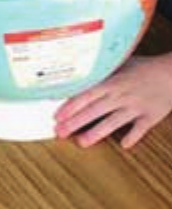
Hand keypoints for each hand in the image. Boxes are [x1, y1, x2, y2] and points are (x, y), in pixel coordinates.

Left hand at [54, 54, 171, 148]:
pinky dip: (132, 137)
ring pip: (113, 122)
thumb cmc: (144, 67)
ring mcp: (136, 107)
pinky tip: (123, 145)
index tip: (57, 117)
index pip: (86, 95)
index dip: (70, 106)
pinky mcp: (151, 116)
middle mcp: (121, 95)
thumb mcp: (120, 64)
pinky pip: (140, 129)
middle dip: (75, 123)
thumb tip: (77, 73)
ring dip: (97, 133)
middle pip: (94, 110)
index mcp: (112, 82)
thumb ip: (101, 71)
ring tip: (81, 142)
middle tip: (60, 133)